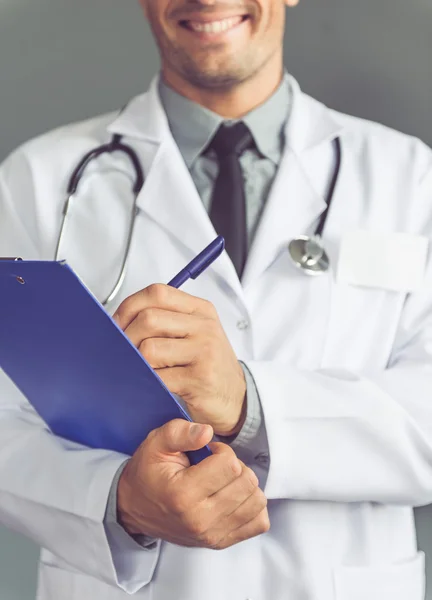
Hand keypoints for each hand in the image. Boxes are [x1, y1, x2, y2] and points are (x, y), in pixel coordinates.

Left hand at [113, 284, 246, 436]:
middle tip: (122, 351)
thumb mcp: (194, 333)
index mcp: (200, 310)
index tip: (117, 324)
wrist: (237, 398)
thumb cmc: (207, 365)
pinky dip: (146, 382)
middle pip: (149, 319)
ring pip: (149, 349)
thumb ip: (165, 320)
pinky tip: (149, 384)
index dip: (128, 307)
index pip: (157, 293)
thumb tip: (117, 323)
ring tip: (139, 369)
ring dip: (135, 362)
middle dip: (126, 337)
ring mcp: (204, 352)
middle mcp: (204, 327)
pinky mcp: (200, 379)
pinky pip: (158, 377)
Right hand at [117, 419, 269, 548]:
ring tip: (224, 481)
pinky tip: (234, 496)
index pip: (230, 464)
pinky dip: (252, 506)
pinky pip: (258, 522)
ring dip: (244, 484)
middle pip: (246, 482)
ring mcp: (211, 535)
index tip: (208, 452)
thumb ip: (181, 432)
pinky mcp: (220, 542)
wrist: (134, 508)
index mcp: (182, 494)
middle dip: (235, 466)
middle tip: (216, 466)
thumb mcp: (156, 443)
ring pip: (256, 501)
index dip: (222, 450)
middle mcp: (199, 519)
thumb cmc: (148, 473)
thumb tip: (207, 432)